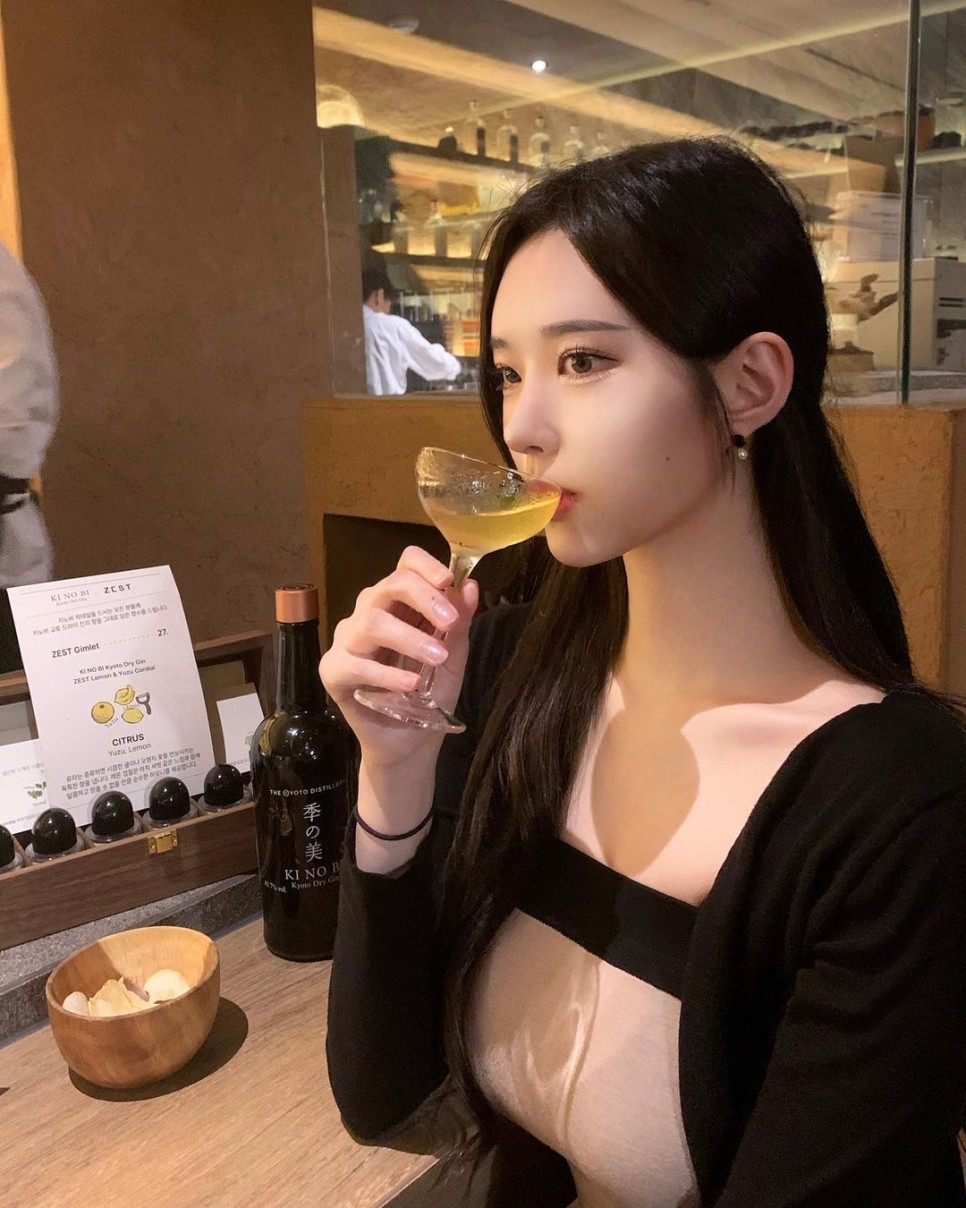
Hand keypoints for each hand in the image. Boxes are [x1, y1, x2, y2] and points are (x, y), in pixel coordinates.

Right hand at [319, 545, 478, 769]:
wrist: (411, 741)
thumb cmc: (430, 692)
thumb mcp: (453, 657)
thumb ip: (459, 624)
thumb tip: (469, 586)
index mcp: (400, 601)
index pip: (406, 564)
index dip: (426, 566)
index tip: (448, 581)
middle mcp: (370, 611)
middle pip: (389, 585)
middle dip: (423, 598)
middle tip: (450, 623)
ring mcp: (348, 640)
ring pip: (371, 622)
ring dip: (409, 638)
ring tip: (437, 658)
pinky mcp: (333, 670)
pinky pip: (355, 665)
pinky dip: (386, 674)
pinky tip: (410, 685)